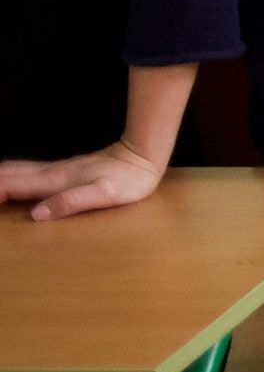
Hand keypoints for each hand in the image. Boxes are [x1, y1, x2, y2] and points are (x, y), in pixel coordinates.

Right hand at [0, 137, 167, 220]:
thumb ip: (71, 202)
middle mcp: (51, 172)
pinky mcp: (64, 169)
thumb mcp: (104, 195)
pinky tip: (11, 180)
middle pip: (10, 173)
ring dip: (0, 177)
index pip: (13, 185)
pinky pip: (28, 170)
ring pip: (17, 169)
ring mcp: (57, 169)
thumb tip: (37, 214)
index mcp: (55, 180)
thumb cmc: (127, 180)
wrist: (142, 156)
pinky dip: (12, 175)